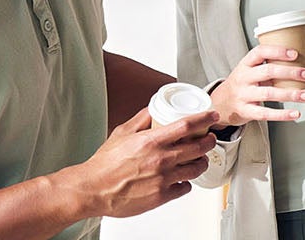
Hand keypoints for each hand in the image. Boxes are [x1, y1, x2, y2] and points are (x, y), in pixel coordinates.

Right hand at [60, 108, 217, 217]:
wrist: (93, 190)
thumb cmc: (104, 165)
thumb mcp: (122, 133)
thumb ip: (141, 119)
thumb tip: (153, 108)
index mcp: (151, 141)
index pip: (187, 125)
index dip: (205, 119)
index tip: (212, 116)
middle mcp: (161, 159)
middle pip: (198, 147)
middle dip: (209, 141)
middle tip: (210, 138)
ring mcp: (163, 179)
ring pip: (196, 168)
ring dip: (202, 161)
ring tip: (200, 158)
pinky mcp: (162, 196)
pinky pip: (185, 188)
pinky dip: (187, 182)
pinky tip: (183, 178)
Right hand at [209, 44, 304, 126]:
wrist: (219, 104)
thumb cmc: (242, 84)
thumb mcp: (249, 70)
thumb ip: (267, 66)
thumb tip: (300, 64)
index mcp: (245, 64)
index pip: (260, 52)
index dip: (277, 51)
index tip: (295, 54)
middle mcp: (243, 78)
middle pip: (268, 72)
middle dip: (290, 72)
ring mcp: (243, 95)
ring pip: (269, 93)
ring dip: (290, 94)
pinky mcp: (245, 111)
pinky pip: (265, 113)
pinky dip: (282, 114)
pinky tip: (295, 113)